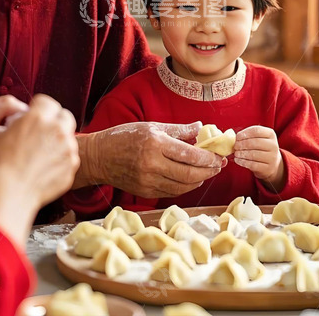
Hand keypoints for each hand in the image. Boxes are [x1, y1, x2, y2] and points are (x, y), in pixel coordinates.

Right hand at [0, 94, 79, 208]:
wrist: (10, 192)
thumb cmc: (1, 164)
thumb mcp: (7, 132)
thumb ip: (26, 121)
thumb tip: (32, 118)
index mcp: (38, 117)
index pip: (48, 102)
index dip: (40, 109)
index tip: (36, 116)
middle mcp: (57, 129)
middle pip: (65, 116)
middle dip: (56, 122)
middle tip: (44, 133)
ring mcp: (68, 147)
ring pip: (68, 138)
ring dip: (59, 143)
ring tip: (41, 156)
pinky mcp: (72, 165)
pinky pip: (69, 157)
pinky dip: (61, 161)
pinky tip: (45, 169)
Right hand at [80, 121, 223, 197]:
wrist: (99, 156)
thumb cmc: (124, 136)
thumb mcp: (151, 126)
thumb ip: (178, 129)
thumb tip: (201, 127)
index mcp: (155, 143)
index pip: (190, 154)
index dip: (208, 158)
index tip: (219, 156)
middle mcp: (152, 164)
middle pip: (189, 174)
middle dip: (208, 171)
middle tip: (219, 167)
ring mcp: (147, 180)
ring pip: (182, 186)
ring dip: (199, 181)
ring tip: (207, 173)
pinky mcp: (144, 192)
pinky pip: (171, 192)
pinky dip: (185, 187)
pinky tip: (191, 180)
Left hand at [234, 126, 285, 190]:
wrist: (272, 164)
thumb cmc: (261, 148)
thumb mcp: (258, 139)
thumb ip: (248, 136)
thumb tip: (232, 138)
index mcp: (271, 134)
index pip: (257, 130)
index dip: (245, 133)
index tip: (237, 136)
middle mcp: (273, 145)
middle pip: (255, 142)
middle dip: (242, 144)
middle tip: (235, 146)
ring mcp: (272, 157)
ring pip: (254, 154)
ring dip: (242, 153)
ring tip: (236, 153)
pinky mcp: (268, 168)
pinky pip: (253, 165)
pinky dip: (243, 162)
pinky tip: (237, 160)